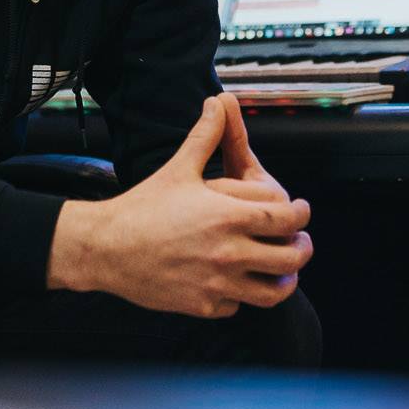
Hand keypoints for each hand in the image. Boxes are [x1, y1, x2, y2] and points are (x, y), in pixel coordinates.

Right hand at [48, 94, 312, 317]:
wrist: (106, 248)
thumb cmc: (143, 206)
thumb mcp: (180, 168)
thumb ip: (207, 136)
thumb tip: (220, 102)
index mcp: (230, 215)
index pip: (288, 218)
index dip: (301, 213)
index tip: (301, 210)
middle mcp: (230, 252)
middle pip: (290, 257)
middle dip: (302, 248)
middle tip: (300, 241)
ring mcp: (218, 283)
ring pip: (272, 291)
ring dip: (283, 280)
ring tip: (282, 270)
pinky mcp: (203, 306)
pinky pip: (237, 305)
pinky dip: (242, 295)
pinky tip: (238, 282)